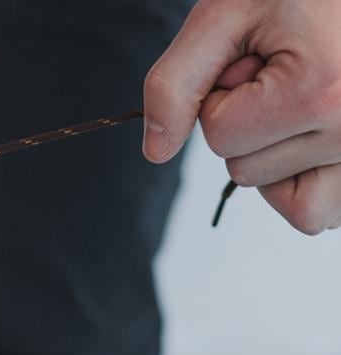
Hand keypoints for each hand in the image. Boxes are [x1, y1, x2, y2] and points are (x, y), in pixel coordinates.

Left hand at [144, 0, 340, 234]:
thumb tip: (156, 153)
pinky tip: (310, 133)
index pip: (221, 137)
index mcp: (321, 93)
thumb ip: (176, 83)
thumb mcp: (223, 15)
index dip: (220, 96)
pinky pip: (317, 213)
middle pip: (246, 171)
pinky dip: (303, 183)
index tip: (254, 58)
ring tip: (304, 95)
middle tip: (285, 72)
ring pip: (282, 199)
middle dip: (248, 124)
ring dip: (275, 153)